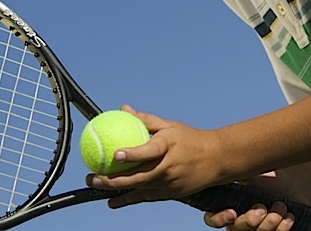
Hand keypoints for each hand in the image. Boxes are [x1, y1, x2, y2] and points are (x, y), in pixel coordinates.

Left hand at [85, 105, 225, 206]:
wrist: (217, 160)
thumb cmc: (190, 140)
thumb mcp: (170, 126)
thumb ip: (144, 120)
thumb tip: (123, 109)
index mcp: (169, 145)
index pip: (149, 150)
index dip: (133, 153)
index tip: (116, 153)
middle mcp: (170, 166)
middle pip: (138, 176)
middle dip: (113, 179)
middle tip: (92, 177)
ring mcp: (171, 183)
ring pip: (140, 189)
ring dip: (116, 190)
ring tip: (96, 187)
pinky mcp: (172, 195)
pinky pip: (146, 197)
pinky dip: (129, 199)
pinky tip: (113, 201)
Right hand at [202, 172, 302, 229]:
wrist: (297, 187)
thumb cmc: (272, 179)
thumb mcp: (253, 172)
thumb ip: (237, 172)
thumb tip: (226, 163)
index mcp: (228, 206)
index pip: (213, 218)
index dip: (220, 218)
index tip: (232, 212)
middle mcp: (239, 222)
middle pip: (235, 230)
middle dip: (248, 221)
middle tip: (261, 209)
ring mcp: (256, 230)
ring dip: (268, 224)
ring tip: (280, 207)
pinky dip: (281, 229)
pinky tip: (288, 217)